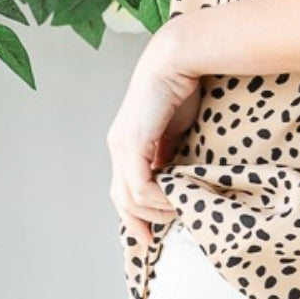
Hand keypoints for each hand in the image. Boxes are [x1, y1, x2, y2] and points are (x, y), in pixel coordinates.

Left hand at [106, 26, 201, 254]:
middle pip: (120, 200)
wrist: (178, 60)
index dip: (134, 216)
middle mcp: (118, 147)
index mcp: (127, 144)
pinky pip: (139, 184)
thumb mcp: (177, 132)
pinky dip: (155, 198)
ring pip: (129, 197)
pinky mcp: (131, 142)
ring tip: (178, 211)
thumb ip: (172, 155)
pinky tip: (174, 199)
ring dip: (154, 211)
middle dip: (137, 223)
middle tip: (156, 238)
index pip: (122, 190)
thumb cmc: (182, 89)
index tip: (150, 236)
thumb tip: (176, 182)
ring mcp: (121, 145)